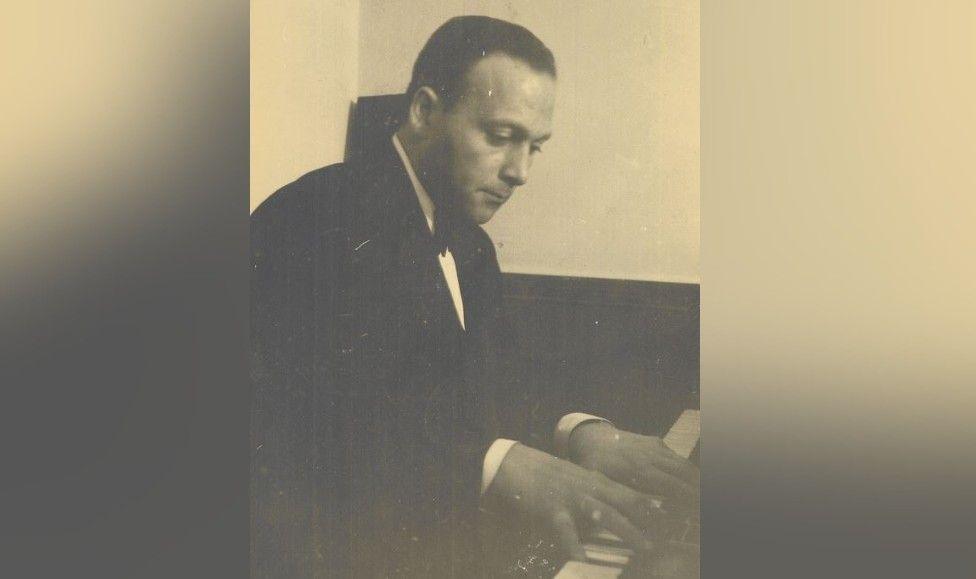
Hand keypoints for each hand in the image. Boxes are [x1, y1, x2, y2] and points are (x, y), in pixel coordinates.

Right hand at [483, 443, 664, 561]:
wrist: (517, 463)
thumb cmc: (549, 475)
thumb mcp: (579, 480)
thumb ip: (599, 494)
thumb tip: (620, 512)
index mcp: (597, 481)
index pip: (631, 493)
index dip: (652, 507)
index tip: (671, 520)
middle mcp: (590, 487)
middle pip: (626, 503)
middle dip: (648, 521)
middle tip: (667, 537)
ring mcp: (573, 498)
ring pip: (605, 514)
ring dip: (627, 530)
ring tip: (643, 547)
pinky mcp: (553, 509)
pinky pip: (566, 530)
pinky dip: (575, 545)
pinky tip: (582, 558)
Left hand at [569, 422, 698, 504]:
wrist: (592, 437)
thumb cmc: (595, 466)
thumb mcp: (601, 485)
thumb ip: (620, 501)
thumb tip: (636, 524)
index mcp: (636, 469)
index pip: (670, 486)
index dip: (685, 499)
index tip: (694, 511)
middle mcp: (649, 457)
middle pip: (682, 475)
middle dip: (694, 492)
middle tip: (700, 509)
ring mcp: (655, 447)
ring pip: (682, 465)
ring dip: (695, 481)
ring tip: (699, 497)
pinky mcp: (657, 442)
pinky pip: (677, 457)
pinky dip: (688, 471)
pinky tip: (693, 483)